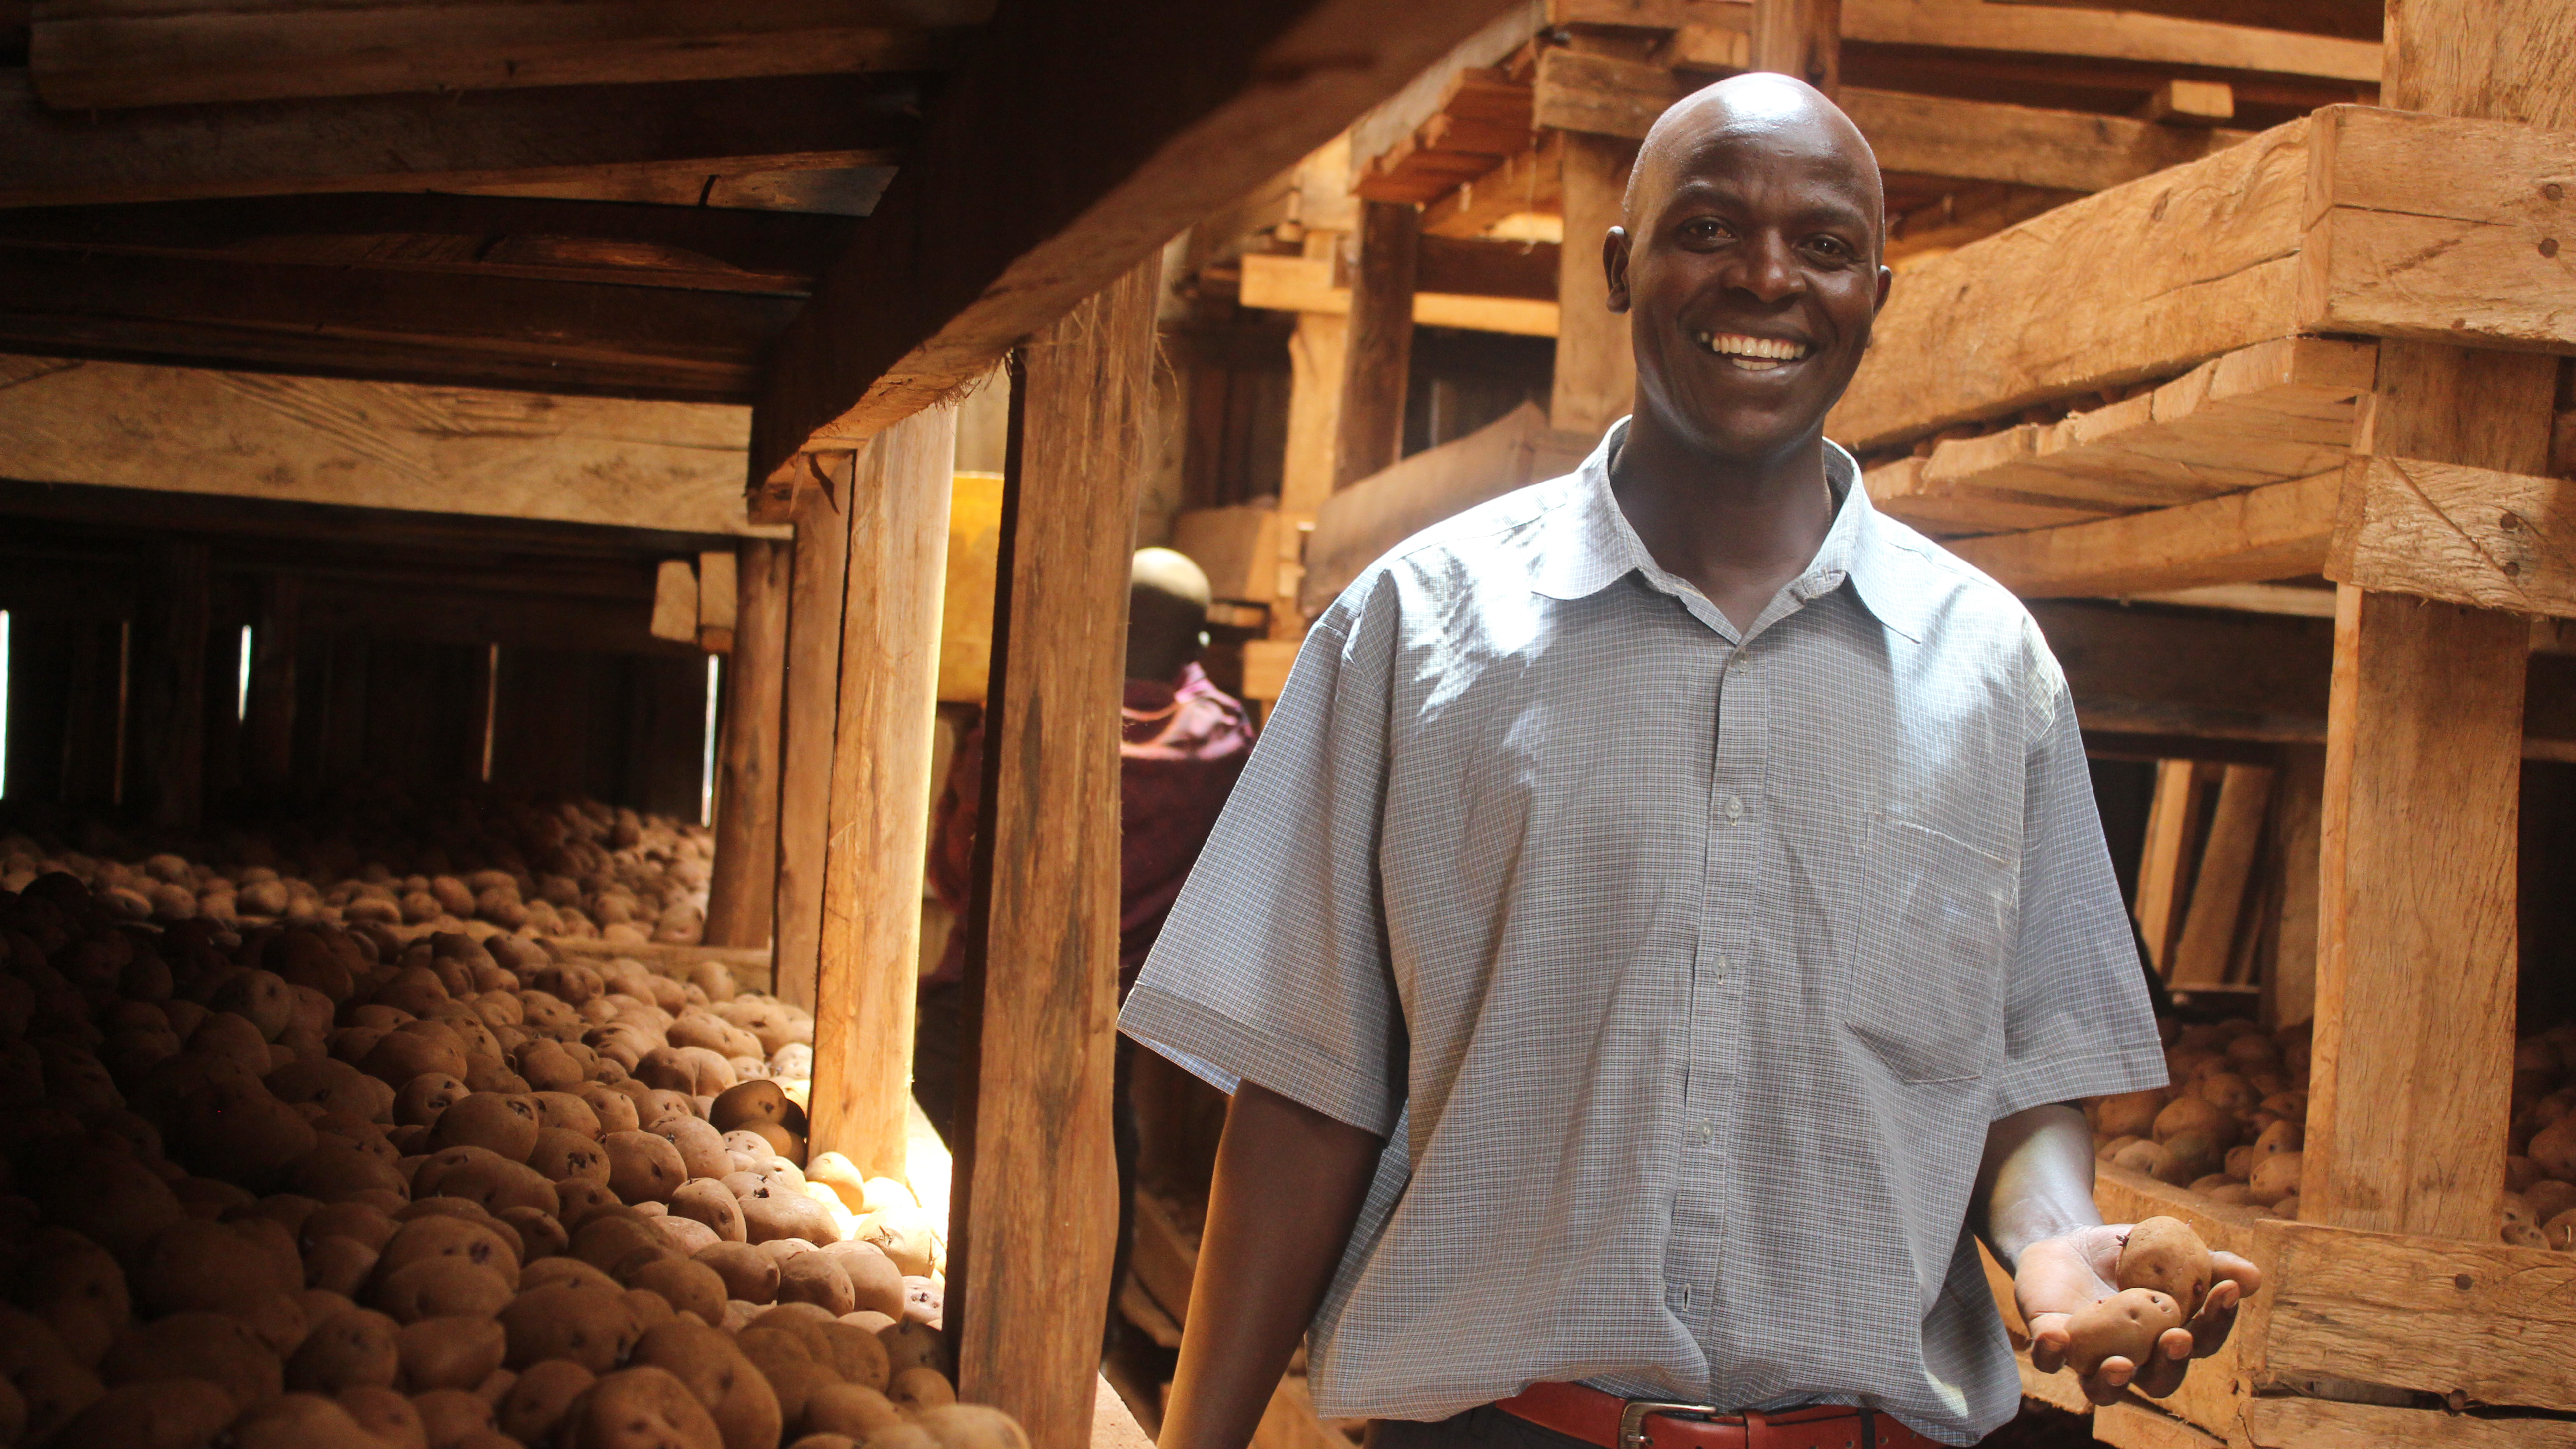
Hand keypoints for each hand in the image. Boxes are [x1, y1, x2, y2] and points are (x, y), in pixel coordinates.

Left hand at [2014, 1224, 2261, 1403]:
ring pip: (2102, 1388)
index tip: (2226, 1291)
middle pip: (2159, 1380)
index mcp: (2167, 1339)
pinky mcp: (2051, 1341)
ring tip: (2121, 1363)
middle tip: (2176, 1338)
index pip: (2200, 1344)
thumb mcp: (2169, 1251)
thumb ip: (2209, 1264)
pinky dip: (2051, 1353)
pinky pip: (2049, 1359)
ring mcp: (2089, 1356)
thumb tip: (2252, 1277)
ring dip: (2113, 1380)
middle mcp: (2133, 1358)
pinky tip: (2058, 1336)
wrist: (2068, 1241)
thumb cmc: (2128, 1256)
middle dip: (2170, 1363)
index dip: (2216, 1322)